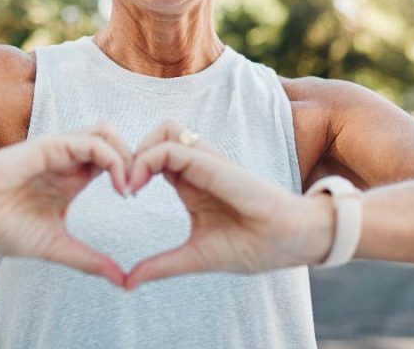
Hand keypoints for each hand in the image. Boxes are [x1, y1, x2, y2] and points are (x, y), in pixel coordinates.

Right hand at [0, 123, 130, 286]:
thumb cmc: (0, 227)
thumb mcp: (55, 246)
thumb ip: (88, 259)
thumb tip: (122, 280)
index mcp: (73, 178)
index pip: (114, 162)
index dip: (131, 173)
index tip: (136, 198)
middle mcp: (70, 160)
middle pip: (116, 142)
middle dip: (136, 159)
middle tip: (139, 188)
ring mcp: (61, 150)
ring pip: (107, 133)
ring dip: (126, 155)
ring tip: (128, 186)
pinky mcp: (50, 145)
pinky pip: (92, 142)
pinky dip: (112, 158)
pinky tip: (117, 184)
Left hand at [125, 120, 333, 289]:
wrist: (291, 241)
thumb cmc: (251, 245)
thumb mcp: (195, 256)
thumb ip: (162, 264)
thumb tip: (127, 282)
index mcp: (189, 182)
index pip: (154, 157)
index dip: (133, 168)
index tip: (122, 195)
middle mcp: (196, 166)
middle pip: (157, 136)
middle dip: (132, 152)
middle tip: (121, 184)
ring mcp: (205, 161)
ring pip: (165, 130)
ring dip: (141, 149)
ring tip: (130, 182)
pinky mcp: (213, 163)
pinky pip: (174, 146)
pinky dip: (150, 158)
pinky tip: (139, 184)